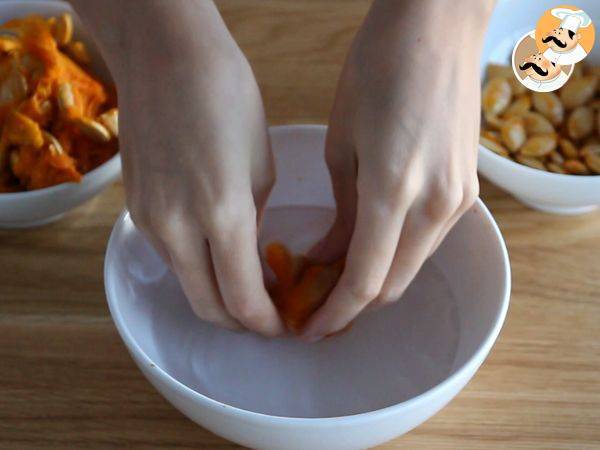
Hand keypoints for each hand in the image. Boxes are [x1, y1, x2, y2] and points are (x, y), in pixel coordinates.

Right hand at [73, 1, 283, 335]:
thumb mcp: (262, 165)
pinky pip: (171, 256)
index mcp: (223, 215)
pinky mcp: (135, 210)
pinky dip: (197, 267)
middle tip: (267, 316)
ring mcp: (150, 222)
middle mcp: (178, 229)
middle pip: (208, 308)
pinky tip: (215, 251)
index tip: (284, 325)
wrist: (165, 58)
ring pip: (187, 284)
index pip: (244, 300)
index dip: (267, 323)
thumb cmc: (227, 97)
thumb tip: (248, 251)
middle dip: (241, 322)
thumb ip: (254, 220)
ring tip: (247, 284)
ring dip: (218, 296)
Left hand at [303, 1, 491, 340]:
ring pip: (410, 267)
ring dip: (373, 282)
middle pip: (392, 285)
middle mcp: (436, 206)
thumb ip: (342, 212)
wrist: (437, 28)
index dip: (334, 313)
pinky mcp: (468, 192)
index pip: (364, 280)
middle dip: (351, 305)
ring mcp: (458, 201)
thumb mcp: (342, 144)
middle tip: (314, 304)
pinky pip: (425, 242)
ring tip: (333, 277)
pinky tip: (368, 246)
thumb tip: (329, 255)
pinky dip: (395, 255)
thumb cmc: (377, 71)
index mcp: (394, 191)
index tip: (307, 326)